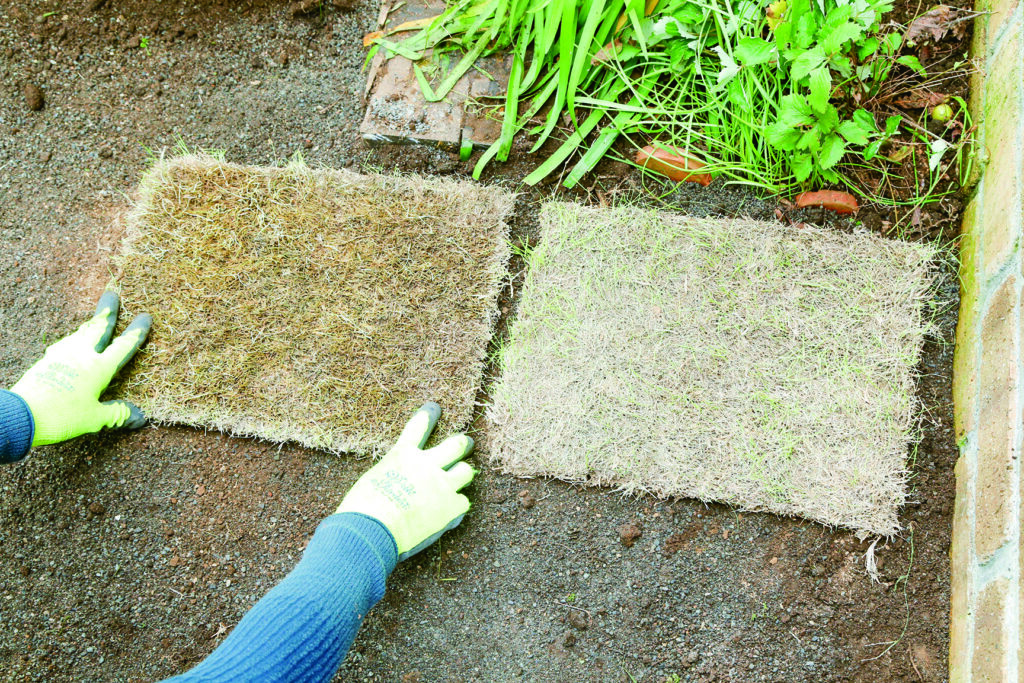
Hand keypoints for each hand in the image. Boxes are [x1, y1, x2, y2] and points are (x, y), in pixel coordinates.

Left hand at [11, 291, 151, 446]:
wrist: (21, 414)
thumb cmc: (62, 416)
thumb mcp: (95, 418)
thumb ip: (117, 414)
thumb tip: (140, 417)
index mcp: (98, 367)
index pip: (123, 346)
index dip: (136, 332)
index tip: (145, 317)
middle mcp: (81, 355)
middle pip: (97, 328)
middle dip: (108, 312)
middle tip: (112, 295)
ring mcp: (61, 355)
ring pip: (79, 334)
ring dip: (90, 325)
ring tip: (95, 319)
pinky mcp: (46, 361)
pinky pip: (64, 345)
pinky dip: (73, 340)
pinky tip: (71, 343)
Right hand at [337, 402, 475, 560]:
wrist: (371, 530)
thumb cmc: (361, 509)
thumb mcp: (371, 482)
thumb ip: (391, 477)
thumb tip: (398, 486)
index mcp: (402, 455)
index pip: (417, 427)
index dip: (428, 416)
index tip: (435, 408)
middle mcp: (426, 464)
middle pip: (455, 445)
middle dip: (462, 443)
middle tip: (466, 443)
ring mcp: (441, 484)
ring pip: (466, 471)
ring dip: (462, 474)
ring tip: (460, 477)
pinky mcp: (450, 507)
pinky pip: (463, 502)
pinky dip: (457, 507)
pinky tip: (451, 512)